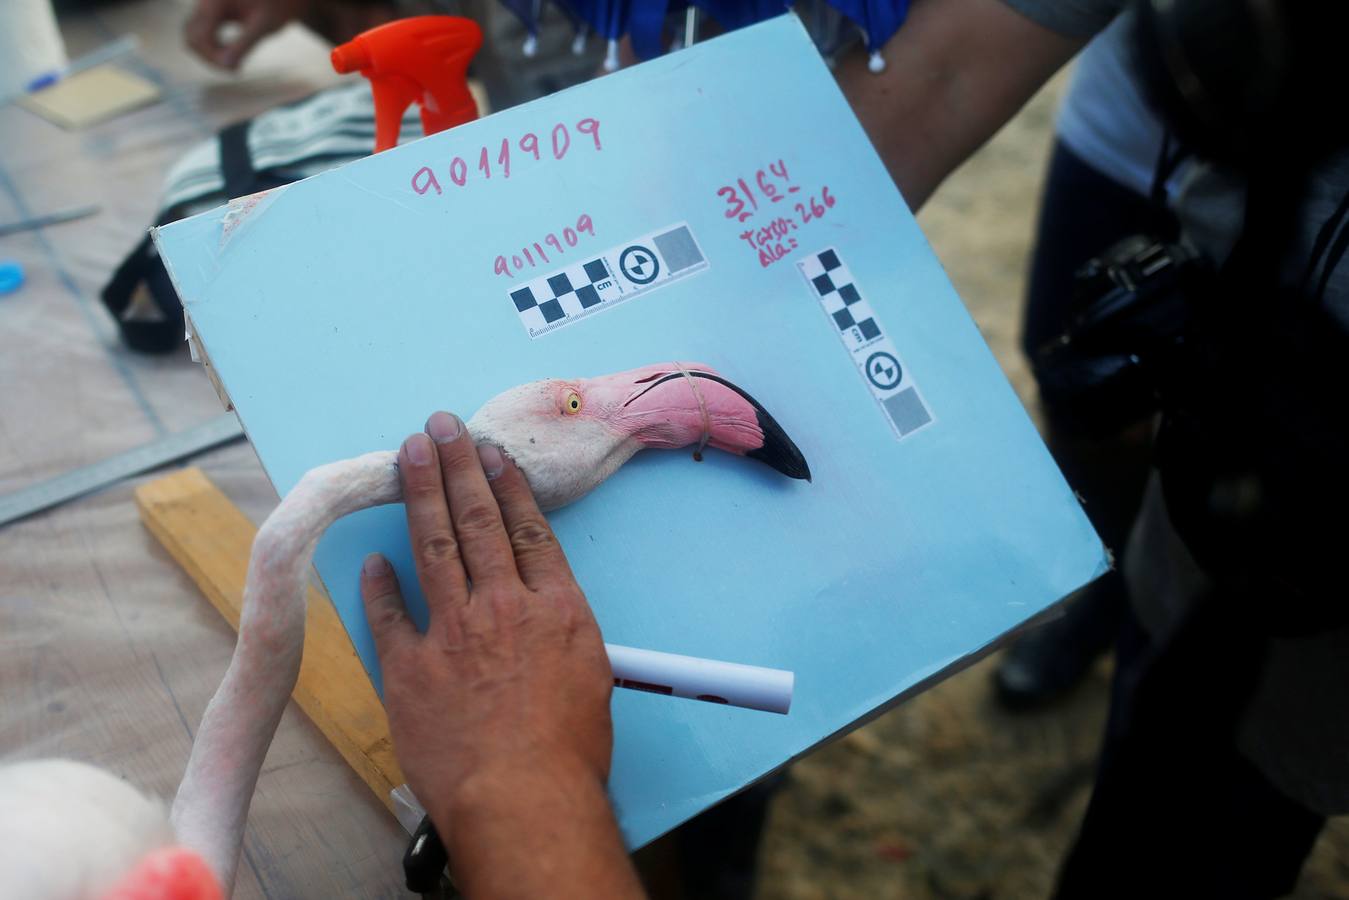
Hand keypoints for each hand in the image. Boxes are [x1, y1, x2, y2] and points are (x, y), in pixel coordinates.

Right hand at [184, 0, 309, 69]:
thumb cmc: (280, 4)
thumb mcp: (264, 25)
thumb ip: (244, 44)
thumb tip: (227, 65)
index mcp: (216, 1)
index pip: (201, 36)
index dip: (213, 57)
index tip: (235, 69)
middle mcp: (206, 1)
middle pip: (192, 36)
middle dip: (209, 56)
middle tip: (235, 68)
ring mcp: (206, 5)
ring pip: (193, 35)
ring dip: (209, 53)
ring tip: (234, 63)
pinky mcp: (211, 11)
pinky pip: (202, 32)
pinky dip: (212, 45)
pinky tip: (231, 53)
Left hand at [360, 412, 641, 896]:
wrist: (522, 798)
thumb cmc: (568, 751)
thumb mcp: (591, 677)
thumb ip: (565, 631)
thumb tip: (548, 614)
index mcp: (555, 607)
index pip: (528, 529)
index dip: (506, 485)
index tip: (490, 453)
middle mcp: (504, 606)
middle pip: (478, 521)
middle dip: (458, 466)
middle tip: (441, 426)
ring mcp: (453, 632)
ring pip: (434, 546)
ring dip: (421, 493)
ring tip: (410, 453)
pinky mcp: (410, 667)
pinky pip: (389, 615)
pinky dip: (380, 583)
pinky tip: (374, 557)